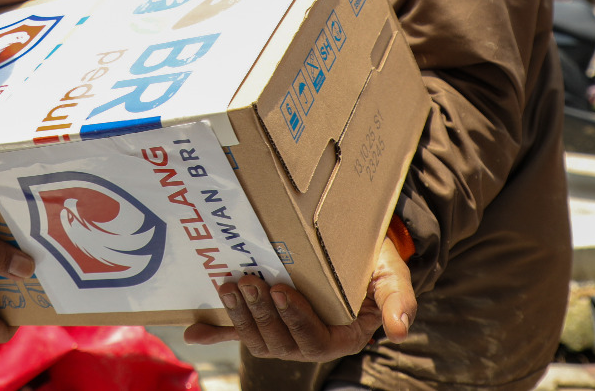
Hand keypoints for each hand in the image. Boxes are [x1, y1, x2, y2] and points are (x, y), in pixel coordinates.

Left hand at [182, 237, 414, 362]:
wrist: (354, 252)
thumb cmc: (373, 264)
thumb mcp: (391, 276)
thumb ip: (396, 299)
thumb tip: (400, 329)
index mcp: (340, 337)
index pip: (314, 338)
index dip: (295, 318)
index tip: (280, 291)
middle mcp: (309, 343)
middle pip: (280, 340)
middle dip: (262, 313)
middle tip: (249, 282)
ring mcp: (283, 334)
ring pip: (257, 337)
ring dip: (239, 316)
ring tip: (230, 286)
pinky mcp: (264, 321)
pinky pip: (237, 333)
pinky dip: (215, 333)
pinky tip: (194, 331)